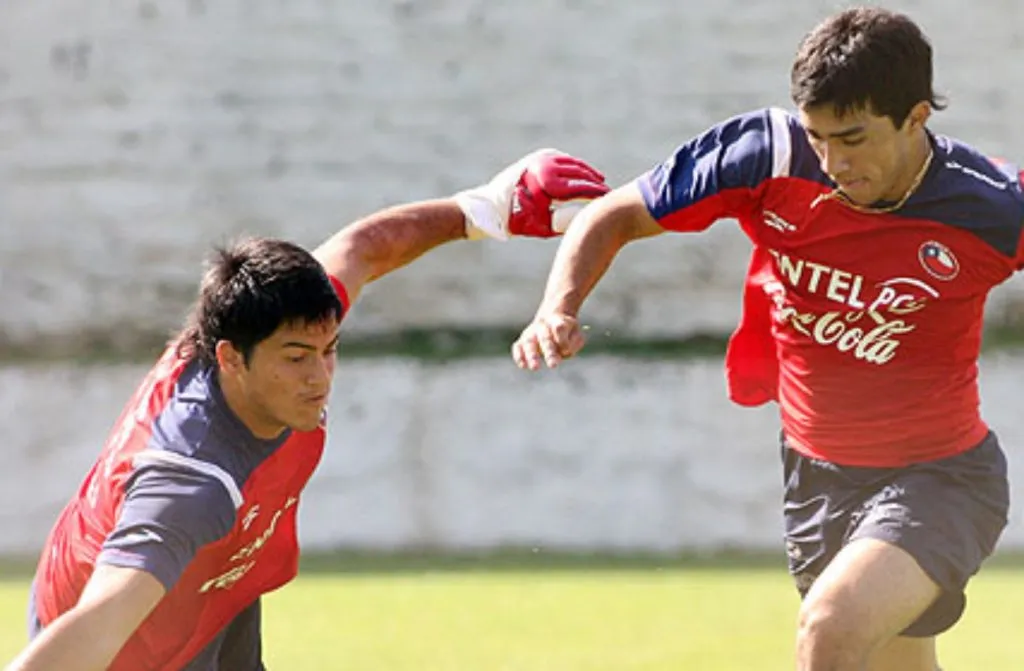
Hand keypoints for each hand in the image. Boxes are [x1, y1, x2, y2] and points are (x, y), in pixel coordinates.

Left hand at [456, 149, 608, 239]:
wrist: (491, 206)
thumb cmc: (517, 221)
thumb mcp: (544, 226)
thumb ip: (566, 221)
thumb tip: (588, 217)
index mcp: (546, 181)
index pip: (579, 186)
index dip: (596, 193)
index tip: (608, 199)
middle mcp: (545, 165)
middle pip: (579, 172)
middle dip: (594, 182)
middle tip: (608, 191)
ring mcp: (541, 158)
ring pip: (572, 163)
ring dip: (587, 172)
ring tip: (599, 181)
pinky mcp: (538, 156)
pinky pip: (563, 159)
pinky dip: (575, 166)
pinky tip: (584, 174)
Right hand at [511, 312, 585, 369]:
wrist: (551, 322)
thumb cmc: (567, 332)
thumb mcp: (576, 334)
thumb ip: (574, 342)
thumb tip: (563, 351)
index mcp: (557, 321)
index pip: (559, 328)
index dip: (563, 340)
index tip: (567, 350)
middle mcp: (542, 326)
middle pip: (545, 338)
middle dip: (549, 352)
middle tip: (553, 365)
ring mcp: (531, 333)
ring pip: (529, 343)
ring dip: (532, 355)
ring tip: (535, 367)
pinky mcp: (522, 341)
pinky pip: (518, 347)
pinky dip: (519, 355)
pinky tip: (523, 365)